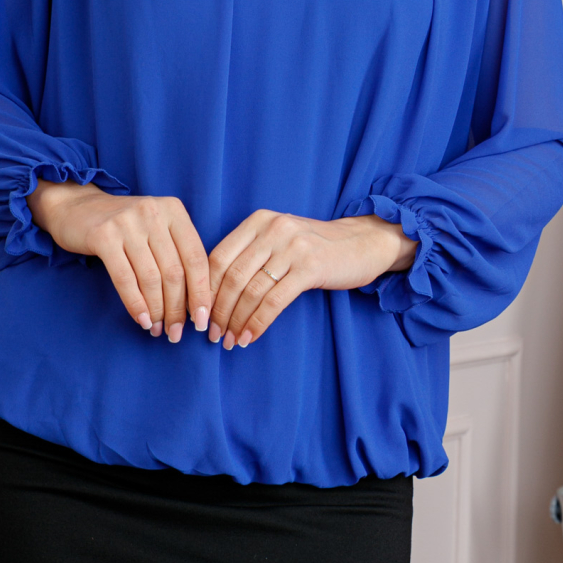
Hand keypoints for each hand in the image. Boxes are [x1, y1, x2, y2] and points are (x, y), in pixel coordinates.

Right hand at [28, 181, 210, 341]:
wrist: (77, 205)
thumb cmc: (124, 225)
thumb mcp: (156, 228)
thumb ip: (176, 253)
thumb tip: (195, 302)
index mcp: (173, 210)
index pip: (196, 258)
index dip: (201, 293)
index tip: (201, 320)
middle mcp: (153, 213)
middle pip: (174, 272)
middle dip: (177, 309)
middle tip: (176, 332)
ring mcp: (127, 223)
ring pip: (151, 278)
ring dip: (157, 310)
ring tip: (158, 329)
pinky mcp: (103, 236)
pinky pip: (125, 279)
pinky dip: (136, 304)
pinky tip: (142, 320)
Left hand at [207, 210, 414, 349]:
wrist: (362, 242)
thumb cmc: (314, 246)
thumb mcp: (279, 239)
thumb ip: (250, 254)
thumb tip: (214, 293)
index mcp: (258, 221)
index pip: (218, 256)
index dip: (204, 289)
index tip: (199, 314)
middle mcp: (272, 229)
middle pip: (231, 276)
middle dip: (219, 310)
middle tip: (213, 334)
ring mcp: (292, 247)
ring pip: (251, 291)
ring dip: (237, 321)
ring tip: (231, 340)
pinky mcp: (310, 267)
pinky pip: (275, 301)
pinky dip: (258, 322)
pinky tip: (251, 337)